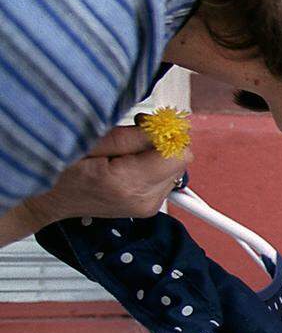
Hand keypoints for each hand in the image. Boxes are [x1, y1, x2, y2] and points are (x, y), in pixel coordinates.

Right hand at [21, 124, 191, 228]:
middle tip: (133, 136)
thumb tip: (163, 128)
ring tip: (126, 153)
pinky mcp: (149, 206)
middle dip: (161, 143)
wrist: (50, 200)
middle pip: (180, 161)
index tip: (148, 126)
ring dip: (156, 155)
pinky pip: (166, 178)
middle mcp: (143, 200)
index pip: (178, 155)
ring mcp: (148, 206)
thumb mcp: (90, 143)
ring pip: (174, 169)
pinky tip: (129, 165)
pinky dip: (153, 167)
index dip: (166, 134)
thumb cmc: (61, 171)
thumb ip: (131, 136)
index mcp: (128, 184)